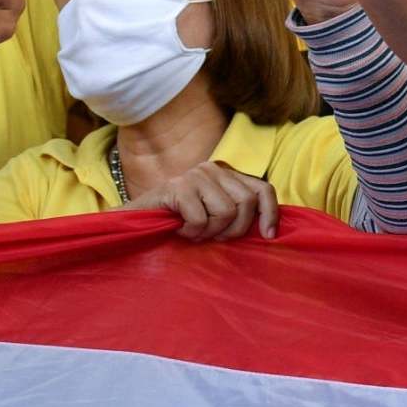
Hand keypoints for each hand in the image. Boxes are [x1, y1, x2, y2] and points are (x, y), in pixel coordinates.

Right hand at [124, 160, 280, 240]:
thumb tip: (270, 230)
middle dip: (234, 229)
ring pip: (226, 212)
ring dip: (210, 232)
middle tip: (213, 237)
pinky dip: (191, 232)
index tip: (269, 236)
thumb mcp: (215, 215)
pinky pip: (201, 219)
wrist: (136, 220)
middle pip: (247, 203)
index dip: (270, 213)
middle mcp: (213, 169)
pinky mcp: (178, 186)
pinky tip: (179, 229)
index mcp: (226, 174)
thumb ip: (238, 213)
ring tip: (193, 232)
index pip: (263, 189)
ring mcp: (195, 175)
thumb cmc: (178, 222)